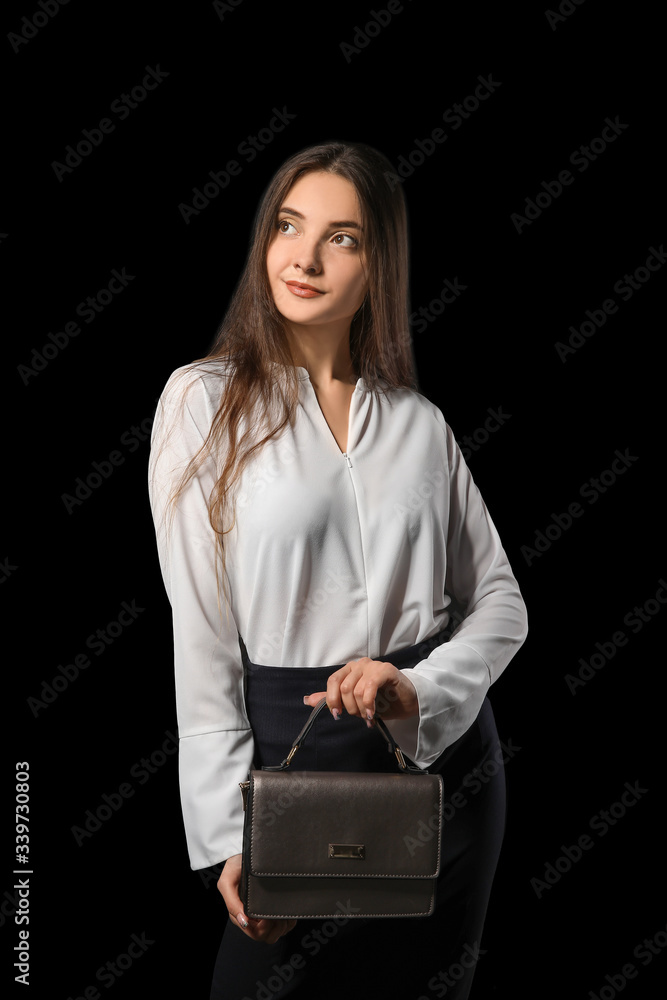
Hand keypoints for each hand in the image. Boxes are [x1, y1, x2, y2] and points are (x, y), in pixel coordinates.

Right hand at [217, 854, 295, 943]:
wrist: (245, 855)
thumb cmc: (235, 866)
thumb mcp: (228, 880)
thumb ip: (231, 902)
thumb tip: (243, 921)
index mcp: (239, 913)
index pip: (254, 933)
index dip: (265, 929)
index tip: (271, 916)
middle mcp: (250, 917)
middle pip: (266, 937)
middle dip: (275, 928)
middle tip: (280, 914)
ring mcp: (261, 915)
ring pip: (274, 934)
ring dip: (282, 927)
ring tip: (284, 913)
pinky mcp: (270, 910)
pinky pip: (282, 926)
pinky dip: (288, 923)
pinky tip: (287, 913)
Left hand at [303, 657, 418, 722]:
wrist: (406, 701)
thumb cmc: (381, 700)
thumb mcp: (353, 702)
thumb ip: (332, 699)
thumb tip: (307, 700)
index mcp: (349, 669)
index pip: (333, 681)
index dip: (332, 699)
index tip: (337, 714)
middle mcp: (360, 664)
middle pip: (344, 688)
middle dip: (350, 708)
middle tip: (359, 717)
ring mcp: (373, 665)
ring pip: (356, 690)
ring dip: (361, 709)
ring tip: (369, 717)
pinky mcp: (386, 670)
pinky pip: (370, 686)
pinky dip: (369, 704)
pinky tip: (373, 714)